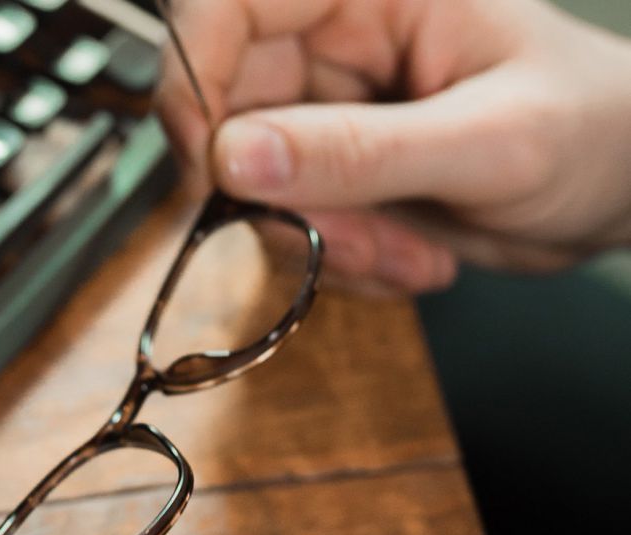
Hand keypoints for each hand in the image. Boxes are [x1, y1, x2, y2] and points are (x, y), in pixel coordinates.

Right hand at [156, 0, 630, 294]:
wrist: (617, 187)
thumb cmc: (592, 130)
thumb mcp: (488, 144)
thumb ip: (360, 151)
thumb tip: (235, 159)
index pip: (227, 7)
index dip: (195, 81)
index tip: (214, 171)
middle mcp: (334, 44)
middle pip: (226, 114)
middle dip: (279, 201)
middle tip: (354, 241)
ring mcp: (326, 113)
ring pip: (251, 187)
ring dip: (316, 242)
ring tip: (405, 254)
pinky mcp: (329, 171)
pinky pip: (285, 224)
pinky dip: (334, 259)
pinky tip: (406, 255)